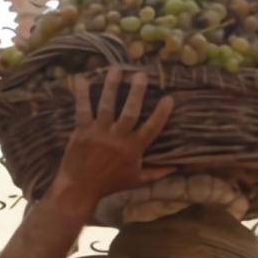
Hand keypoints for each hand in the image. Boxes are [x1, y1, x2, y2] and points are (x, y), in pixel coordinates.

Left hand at [48, 67, 174, 215]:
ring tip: (116, 69)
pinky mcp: (81, 132)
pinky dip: (81, 95)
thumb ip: (156, 172)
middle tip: (141, 74)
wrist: (80, 188)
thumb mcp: (136, 180)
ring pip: (107, 106)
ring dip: (111, 86)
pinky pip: (82, 110)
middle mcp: (118, 138)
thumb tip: (178, 167)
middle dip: (136, 92)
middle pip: (130, 112)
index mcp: (133, 149)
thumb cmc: (109, 184)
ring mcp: (99, 133)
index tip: (169, 98)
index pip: (152, 128)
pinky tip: (81, 79)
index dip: (161, 113)